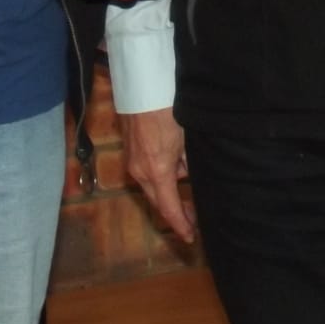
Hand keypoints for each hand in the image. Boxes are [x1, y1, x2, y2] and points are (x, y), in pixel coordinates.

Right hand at [121, 107, 193, 242]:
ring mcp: (133, 161)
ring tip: (191, 187)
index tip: (189, 237)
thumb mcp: (187, 138)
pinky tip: (178, 165)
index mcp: (157, 171)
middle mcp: (141, 171)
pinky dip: (162, 175)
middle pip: (159, 200)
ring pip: (154, 185)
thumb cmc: (168, 110)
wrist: (143, 86)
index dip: (180, 224)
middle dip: (176, 211)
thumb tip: (192, 175)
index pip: (169, 208)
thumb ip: (190, 162)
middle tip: (193, 219)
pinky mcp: (130, 151)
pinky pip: (148, 172)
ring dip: (171, 189)